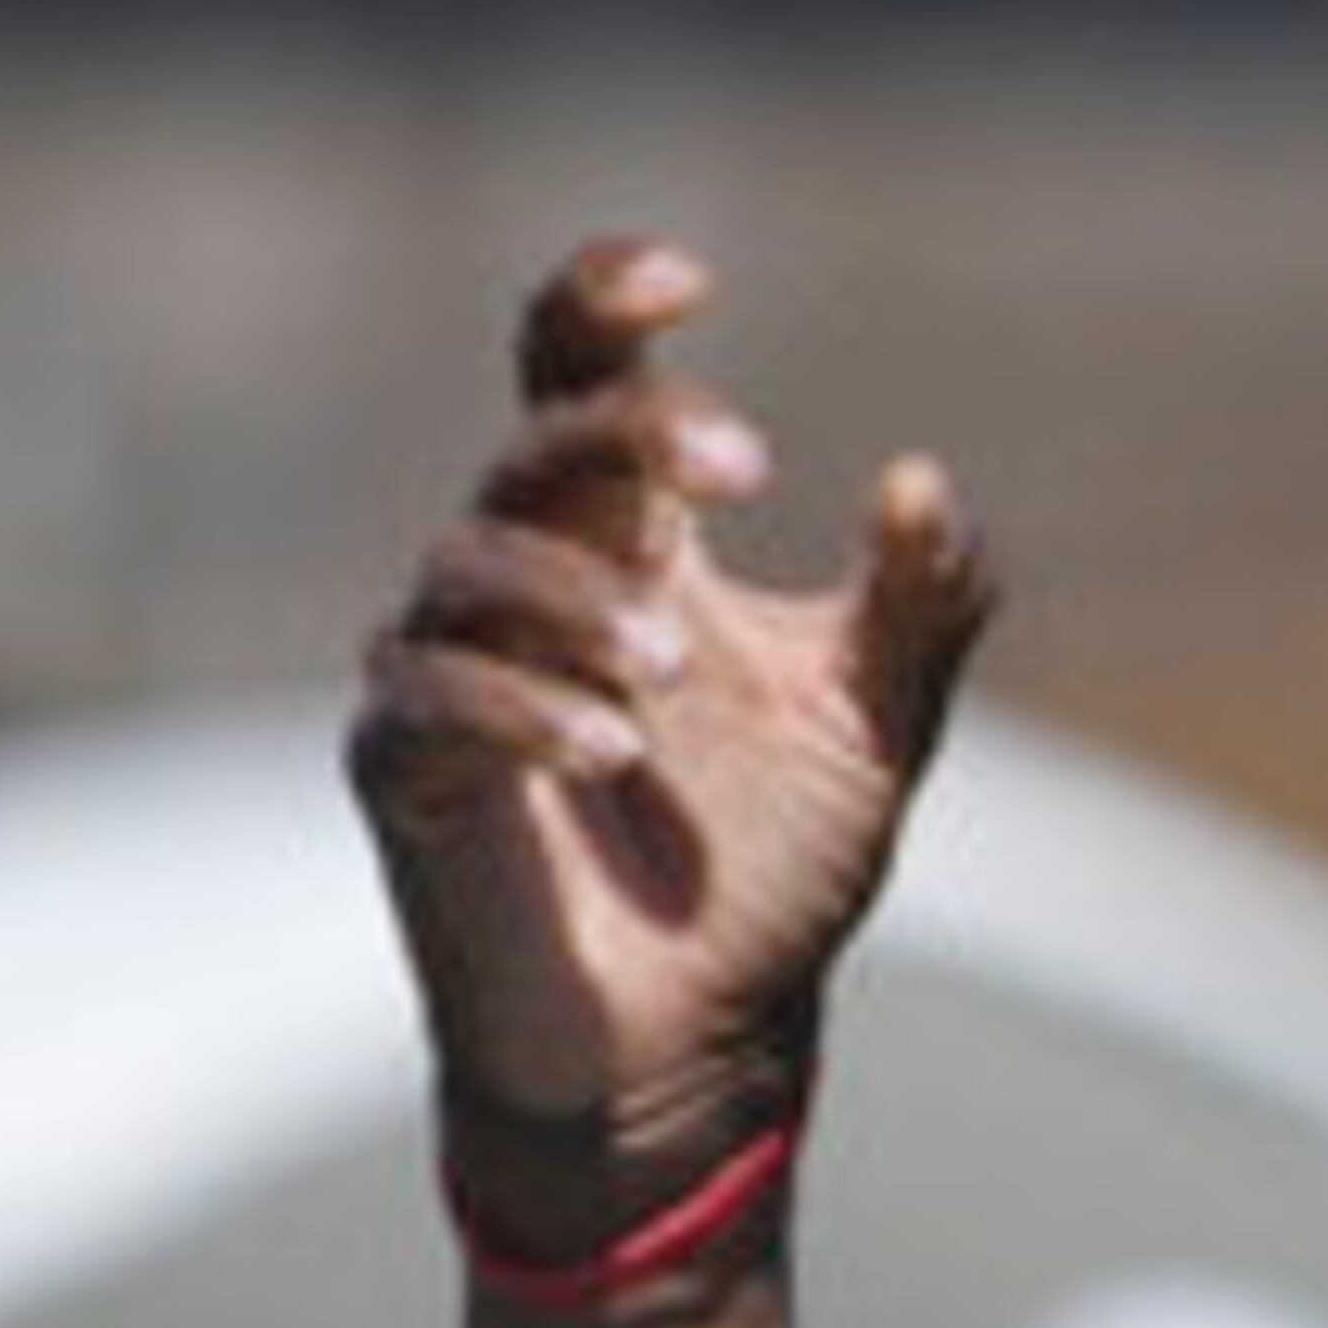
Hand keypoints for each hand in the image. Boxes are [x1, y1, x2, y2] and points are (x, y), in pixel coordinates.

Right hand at [346, 233, 995, 1218]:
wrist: (696, 1048)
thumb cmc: (769, 874)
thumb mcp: (874, 731)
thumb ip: (919, 610)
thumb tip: (922, 484)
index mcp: (623, 540)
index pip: (570, 365)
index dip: (606, 300)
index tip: (691, 280)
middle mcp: (523, 580)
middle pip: (536, 441)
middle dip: (633, 432)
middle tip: (745, 469)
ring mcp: (450, 669)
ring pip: (474, 562)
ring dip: (581, 595)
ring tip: (673, 667)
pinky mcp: (405, 773)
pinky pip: (431, 699)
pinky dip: (521, 709)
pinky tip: (613, 749)